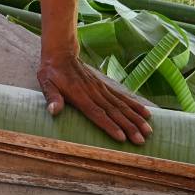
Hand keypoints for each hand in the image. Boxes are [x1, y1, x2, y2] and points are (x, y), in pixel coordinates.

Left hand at [37, 53, 151, 144]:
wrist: (61, 53)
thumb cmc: (51, 73)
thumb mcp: (46, 84)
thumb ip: (52, 98)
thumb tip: (53, 111)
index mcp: (80, 96)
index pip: (97, 113)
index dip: (109, 125)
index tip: (122, 137)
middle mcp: (94, 93)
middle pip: (114, 112)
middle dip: (129, 127)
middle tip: (141, 140)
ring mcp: (102, 89)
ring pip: (122, 106)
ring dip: (136, 119)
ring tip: (148, 131)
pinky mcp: (105, 87)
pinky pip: (122, 97)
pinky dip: (135, 106)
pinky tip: (147, 114)